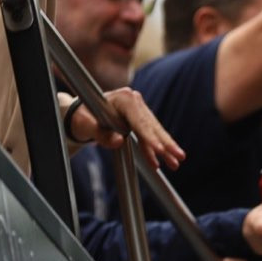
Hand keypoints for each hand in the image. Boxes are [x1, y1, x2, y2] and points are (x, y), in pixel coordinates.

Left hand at [68, 88, 184, 170]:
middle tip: (178, 157)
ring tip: (176, 162)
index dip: (149, 137)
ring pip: (154, 130)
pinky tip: (166, 159)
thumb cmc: (83, 118)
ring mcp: (138, 108)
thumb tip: (119, 141)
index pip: (139, 121)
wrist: (82, 114)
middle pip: (151, 126)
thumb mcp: (86, 126)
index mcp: (122, 98)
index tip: (160, 150)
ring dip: (165, 147)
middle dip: (165, 143)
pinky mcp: (139, 117)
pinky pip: (150, 134)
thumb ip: (100, 133)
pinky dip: (157, 147)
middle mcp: (133, 100)